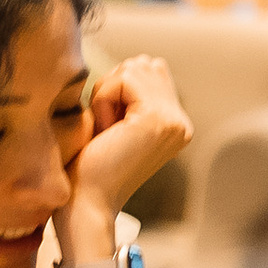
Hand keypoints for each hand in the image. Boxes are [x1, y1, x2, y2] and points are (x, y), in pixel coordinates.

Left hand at [69, 52, 190, 224]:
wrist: (86, 203)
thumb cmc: (88, 167)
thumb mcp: (118, 121)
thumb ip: (133, 94)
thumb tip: (136, 64)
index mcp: (175, 124)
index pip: (149, 70)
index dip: (117, 90)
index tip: (110, 130)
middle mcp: (181, 122)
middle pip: (143, 64)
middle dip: (113, 87)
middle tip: (106, 129)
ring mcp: (174, 120)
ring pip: (133, 69)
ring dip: (107, 93)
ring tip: (106, 130)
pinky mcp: (158, 118)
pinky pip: (124, 79)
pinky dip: (104, 99)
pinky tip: (105, 131)